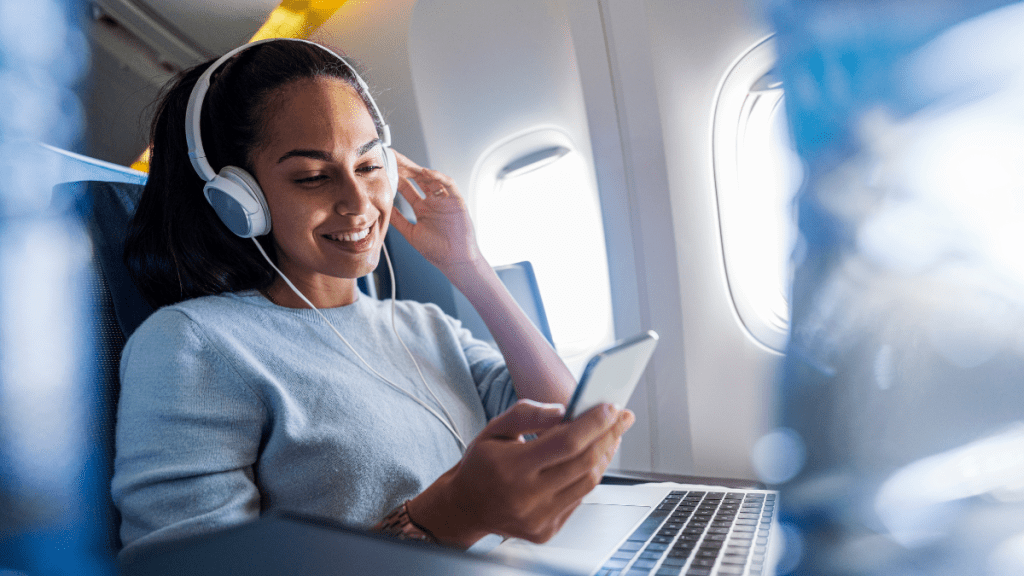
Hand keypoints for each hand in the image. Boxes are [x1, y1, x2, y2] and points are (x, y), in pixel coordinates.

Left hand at [387, 151, 484, 275]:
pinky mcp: (457, 201)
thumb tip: (383, 210)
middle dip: (406, 169)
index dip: (396, 178)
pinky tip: (427, 173)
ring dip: (420, 170)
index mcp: (422, 209)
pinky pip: (449, 185)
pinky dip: (439, 177)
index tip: (385, 170)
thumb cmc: (437, 251)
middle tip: (393, 159)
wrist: (455, 261)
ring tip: (406, 164)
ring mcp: (444, 200)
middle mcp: (433, 202)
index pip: (407, 188)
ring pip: (432, 179)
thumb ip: (398, 221)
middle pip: (418, 179)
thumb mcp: (411, 234)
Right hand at [409, 399, 634, 547]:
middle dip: (609, 436)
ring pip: (587, 483)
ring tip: (612, 434)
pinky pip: (579, 499)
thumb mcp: (494, 429)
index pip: (565, 443)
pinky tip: (594, 457)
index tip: (611, 407)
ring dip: (605, 455)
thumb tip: (563, 410)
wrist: (466, 507)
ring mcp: (538, 518)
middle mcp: (526, 498)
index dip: (593, 424)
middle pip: (583, 463)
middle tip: (621, 417)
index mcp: (511, 469)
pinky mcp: (546, 531)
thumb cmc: (481, 464)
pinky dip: (590, 475)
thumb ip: (527, 414)